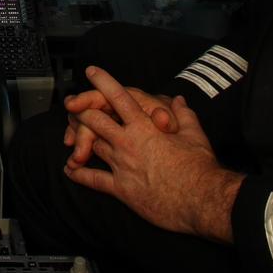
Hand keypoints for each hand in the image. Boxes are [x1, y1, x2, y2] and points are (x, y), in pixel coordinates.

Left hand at [63, 67, 242, 242]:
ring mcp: (122, 166)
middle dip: (82, 111)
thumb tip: (179, 101)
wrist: (202, 200)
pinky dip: (79, 174)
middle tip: (74, 107)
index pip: (118, 97)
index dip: (102, 82)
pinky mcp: (121, 189)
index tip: (91, 72)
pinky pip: (93, 179)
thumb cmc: (200, 167)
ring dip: (82, 140)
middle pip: (95, 120)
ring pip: (92, 146)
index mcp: (144, 126)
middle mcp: (128, 143)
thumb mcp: (194, 135)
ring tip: (73, 136)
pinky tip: (70, 170)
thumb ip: (183, 115)